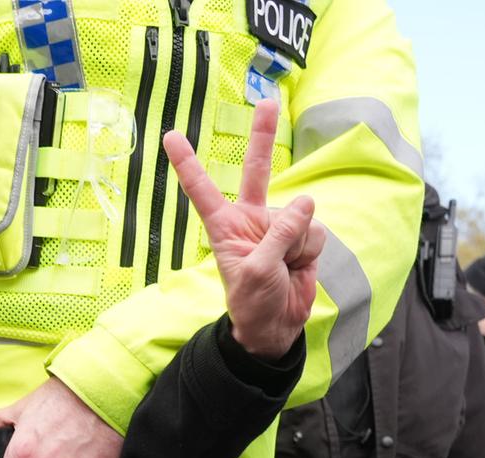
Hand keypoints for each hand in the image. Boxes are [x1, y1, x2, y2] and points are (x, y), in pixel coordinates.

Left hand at [163, 99, 325, 359]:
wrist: (275, 326)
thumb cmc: (253, 302)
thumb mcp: (257, 271)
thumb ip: (279, 234)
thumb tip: (304, 200)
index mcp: (224, 226)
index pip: (201, 189)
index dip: (186, 163)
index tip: (169, 135)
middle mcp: (250, 219)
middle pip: (257, 170)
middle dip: (263, 137)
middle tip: (267, 102)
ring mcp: (277, 225)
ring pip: (299, 214)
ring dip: (298, 242)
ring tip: (284, 267)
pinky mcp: (301, 235)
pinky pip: (314, 230)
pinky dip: (310, 249)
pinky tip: (299, 264)